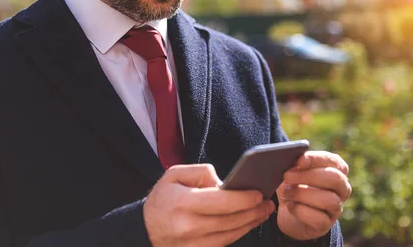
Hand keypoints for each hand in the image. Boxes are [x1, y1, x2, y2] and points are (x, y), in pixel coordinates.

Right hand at [144, 164, 274, 246]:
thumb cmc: (163, 198)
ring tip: (263, 212)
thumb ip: (201, 172)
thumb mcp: (175, 174)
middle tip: (268, 202)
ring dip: (250, 223)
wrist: (144, 229)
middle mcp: (188, 226)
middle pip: (230, 220)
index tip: (258, 193)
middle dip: (253, 211)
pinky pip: (224, 244)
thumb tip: (224, 182)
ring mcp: (192, 244)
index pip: (222, 202)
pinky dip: (239, 233)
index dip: (244, 198)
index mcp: (183, 203)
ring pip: (231, 235)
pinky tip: (248, 222)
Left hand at [276, 151, 350, 240]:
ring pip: (330, 200)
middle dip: (309, 176)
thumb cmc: (294, 185)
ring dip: (303, 195)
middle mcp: (342, 188)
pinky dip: (302, 211)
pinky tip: (291, 206)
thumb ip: (296, 165)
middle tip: (287, 175)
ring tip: (287, 192)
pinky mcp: (326, 224)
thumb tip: (292, 162)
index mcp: (337, 169)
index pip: (332, 161)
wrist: (288, 212)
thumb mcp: (293, 172)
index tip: (299, 160)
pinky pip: (320, 219)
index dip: (316, 159)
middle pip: (335, 179)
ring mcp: (336, 208)